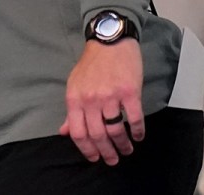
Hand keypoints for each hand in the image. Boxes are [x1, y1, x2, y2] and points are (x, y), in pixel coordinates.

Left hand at [58, 38, 143, 165]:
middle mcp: (91, 99)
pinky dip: (138, 131)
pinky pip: (135, 118)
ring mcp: (111, 96)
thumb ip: (71, 111)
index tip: (95, 158)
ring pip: (116, 130)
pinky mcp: (130, 92)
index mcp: (75, 99)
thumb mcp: (74, 86)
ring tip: (127, 150)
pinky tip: (138, 136)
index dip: (87, 150)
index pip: (78, 132)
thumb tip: (64, 132)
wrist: (110, 42)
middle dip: (106, 152)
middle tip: (113, 160)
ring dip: (123, 145)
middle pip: (98, 135)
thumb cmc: (91, 64)